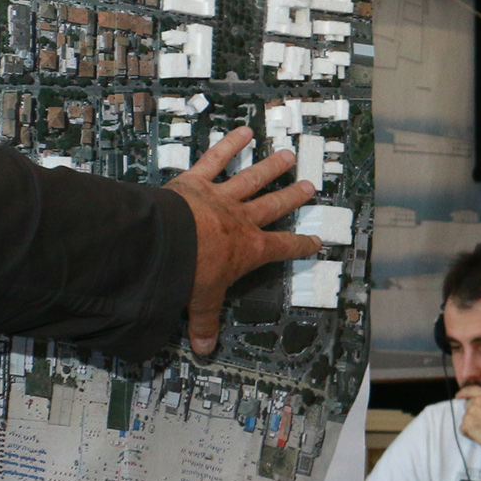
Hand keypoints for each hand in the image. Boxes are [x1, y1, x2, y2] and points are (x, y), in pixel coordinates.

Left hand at [163, 126, 322, 353]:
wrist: (163, 245)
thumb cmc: (187, 273)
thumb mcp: (200, 302)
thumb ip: (203, 323)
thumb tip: (204, 350)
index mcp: (248, 250)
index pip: (283, 249)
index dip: (302, 246)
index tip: (317, 242)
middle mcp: (241, 220)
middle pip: (275, 206)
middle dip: (293, 197)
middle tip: (309, 187)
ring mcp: (222, 197)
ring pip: (253, 179)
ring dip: (271, 167)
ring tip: (288, 155)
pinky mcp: (198, 181)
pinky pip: (216, 159)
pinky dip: (229, 144)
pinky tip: (243, 130)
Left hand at [456, 380, 480, 455]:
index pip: (471, 390)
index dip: (463, 392)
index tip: (458, 396)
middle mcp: (477, 401)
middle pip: (468, 405)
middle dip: (473, 413)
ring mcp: (471, 413)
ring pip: (466, 417)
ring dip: (471, 423)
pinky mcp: (467, 425)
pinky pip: (463, 429)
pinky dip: (469, 433)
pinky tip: (480, 435)